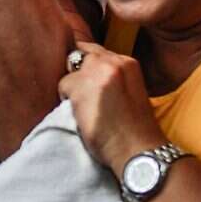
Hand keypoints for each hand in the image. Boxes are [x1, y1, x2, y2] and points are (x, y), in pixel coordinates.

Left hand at [58, 41, 165, 172]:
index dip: (88, 67)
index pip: (98, 51)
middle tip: (85, 99)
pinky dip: (67, 101)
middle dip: (79, 74)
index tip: (89, 83)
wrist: (138, 150)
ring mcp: (96, 72)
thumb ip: (113, 78)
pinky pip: (63, 87)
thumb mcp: (131, 92)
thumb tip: (89, 75)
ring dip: (73, 90)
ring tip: (86, 111)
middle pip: (81, 54)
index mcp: (128, 63)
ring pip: (71, 72)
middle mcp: (113, 61)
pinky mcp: (81, 87)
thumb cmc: (134, 130)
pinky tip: (82, 116)